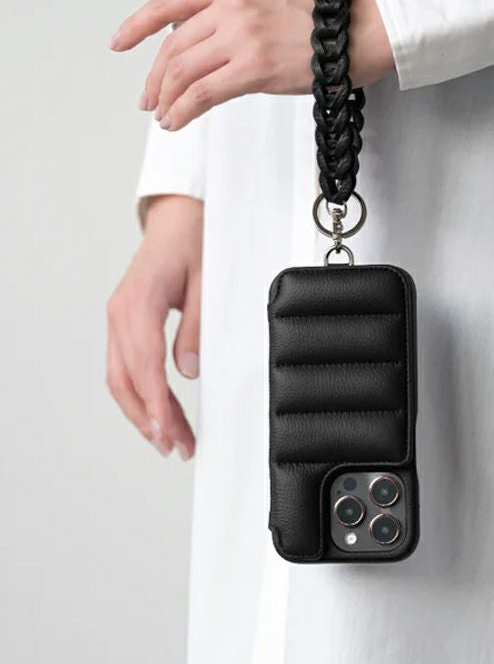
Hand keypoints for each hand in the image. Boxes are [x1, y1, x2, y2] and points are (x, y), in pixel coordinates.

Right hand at [106, 195, 202, 459]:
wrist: (179, 218)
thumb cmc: (194, 242)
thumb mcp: (206, 283)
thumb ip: (196, 328)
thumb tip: (188, 370)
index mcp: (138, 302)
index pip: (144, 364)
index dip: (156, 403)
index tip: (169, 433)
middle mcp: (120, 313)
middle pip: (126, 379)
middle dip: (149, 418)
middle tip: (177, 446)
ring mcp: (117, 318)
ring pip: (120, 377)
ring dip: (142, 411)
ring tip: (170, 438)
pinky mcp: (123, 322)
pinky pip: (124, 365)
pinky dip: (139, 392)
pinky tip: (158, 411)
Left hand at [109, 0, 394, 130]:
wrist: (361, 27)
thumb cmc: (325, 17)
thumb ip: (233, 11)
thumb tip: (204, 43)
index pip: (169, 2)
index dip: (138, 25)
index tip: (120, 43)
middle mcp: (231, 4)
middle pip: (174, 45)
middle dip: (155, 77)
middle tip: (148, 99)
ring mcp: (242, 35)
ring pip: (182, 70)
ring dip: (166, 97)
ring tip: (163, 115)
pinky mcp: (255, 68)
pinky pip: (203, 92)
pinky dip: (182, 109)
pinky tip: (176, 121)